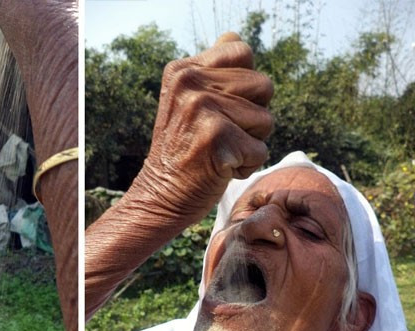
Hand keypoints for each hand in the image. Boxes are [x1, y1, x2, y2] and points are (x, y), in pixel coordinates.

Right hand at [128, 32, 273, 220]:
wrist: (159, 197)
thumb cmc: (183, 150)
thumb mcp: (188, 101)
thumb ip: (212, 69)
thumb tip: (234, 37)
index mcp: (182, 70)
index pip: (243, 51)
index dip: (244, 85)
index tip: (219, 109)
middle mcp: (189, 84)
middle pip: (263, 85)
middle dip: (252, 116)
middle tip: (219, 135)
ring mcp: (201, 109)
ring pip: (267, 119)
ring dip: (251, 142)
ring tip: (219, 152)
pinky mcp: (216, 138)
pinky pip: (261, 150)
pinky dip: (246, 166)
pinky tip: (219, 169)